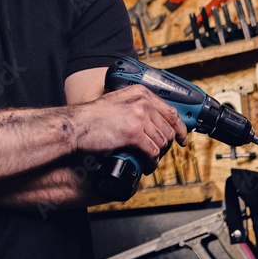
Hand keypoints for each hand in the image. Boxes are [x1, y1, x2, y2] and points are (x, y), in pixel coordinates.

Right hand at [69, 84, 187, 172]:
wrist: (75, 126)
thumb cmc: (92, 117)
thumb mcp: (117, 102)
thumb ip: (135, 105)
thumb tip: (151, 120)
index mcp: (140, 93)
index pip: (171, 111)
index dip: (180, 127)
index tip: (182, 138)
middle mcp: (142, 103)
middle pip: (169, 129)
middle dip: (166, 145)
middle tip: (159, 154)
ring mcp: (139, 117)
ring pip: (162, 142)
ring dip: (158, 155)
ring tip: (149, 160)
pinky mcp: (133, 134)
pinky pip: (152, 152)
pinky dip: (151, 162)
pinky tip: (146, 165)